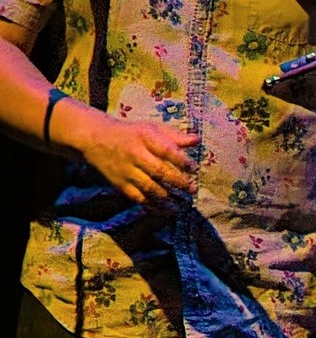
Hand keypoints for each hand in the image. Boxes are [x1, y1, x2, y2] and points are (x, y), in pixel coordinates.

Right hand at [78, 115, 200, 204]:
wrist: (96, 139)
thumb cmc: (132, 134)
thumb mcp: (152, 128)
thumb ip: (174, 136)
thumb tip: (197, 140)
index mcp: (145, 137)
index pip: (167, 150)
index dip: (182, 161)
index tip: (193, 168)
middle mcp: (135, 154)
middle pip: (159, 171)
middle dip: (178, 181)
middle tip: (192, 188)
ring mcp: (126, 171)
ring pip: (148, 187)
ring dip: (167, 197)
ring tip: (183, 203)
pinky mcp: (120, 184)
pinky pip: (137, 197)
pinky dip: (152, 205)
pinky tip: (166, 209)